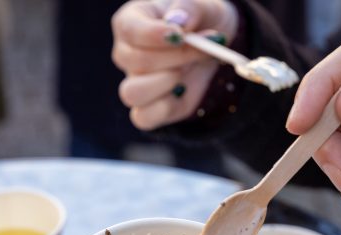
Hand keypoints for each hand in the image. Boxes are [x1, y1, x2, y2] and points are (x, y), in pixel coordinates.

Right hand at [113, 0, 237, 129]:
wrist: (213, 45)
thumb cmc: (201, 20)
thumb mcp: (201, 5)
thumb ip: (188, 8)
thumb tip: (177, 23)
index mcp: (130, 22)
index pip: (130, 30)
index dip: (154, 35)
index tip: (180, 35)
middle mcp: (126, 53)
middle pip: (138, 61)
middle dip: (177, 56)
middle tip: (204, 47)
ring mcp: (135, 82)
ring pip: (132, 93)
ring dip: (166, 83)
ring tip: (186, 71)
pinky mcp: (150, 107)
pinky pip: (143, 118)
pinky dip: (165, 108)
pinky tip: (183, 91)